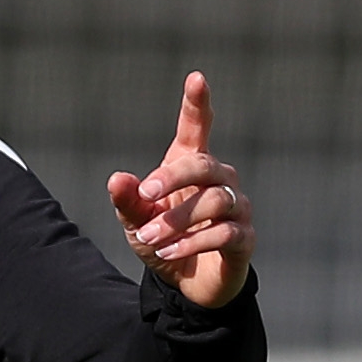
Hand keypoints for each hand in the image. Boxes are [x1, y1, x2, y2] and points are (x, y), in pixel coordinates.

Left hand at [105, 70, 249, 311]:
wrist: (185, 284)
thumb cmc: (163, 240)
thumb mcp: (137, 223)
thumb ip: (129, 201)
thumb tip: (117, 179)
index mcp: (190, 166)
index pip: (197, 128)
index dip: (197, 104)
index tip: (196, 78)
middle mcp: (219, 179)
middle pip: (204, 164)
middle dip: (172, 178)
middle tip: (145, 195)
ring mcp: (237, 207)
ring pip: (215, 200)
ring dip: (177, 220)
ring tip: (149, 238)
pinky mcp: (244, 238)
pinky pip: (225, 233)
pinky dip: (193, 241)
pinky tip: (170, 253)